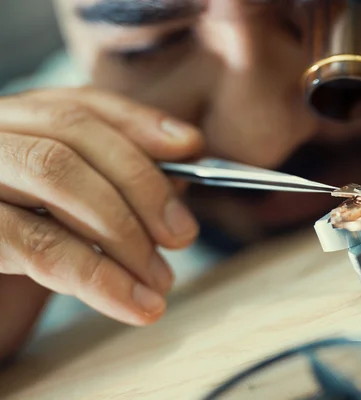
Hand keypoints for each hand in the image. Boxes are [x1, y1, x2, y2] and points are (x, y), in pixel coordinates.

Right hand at [0, 87, 201, 358]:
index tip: (191, 146)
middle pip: (73, 132)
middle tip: (182, 234)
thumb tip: (183, 170)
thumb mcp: (74, 213)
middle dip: (141, 182)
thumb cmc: (26, 249)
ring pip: (54, 173)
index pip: (81, 105)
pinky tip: (131, 302)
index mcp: (18, 126)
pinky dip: (96, 275)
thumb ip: (120, 184)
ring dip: (124, 231)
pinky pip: (34, 243)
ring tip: (160, 282)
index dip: (140, 122)